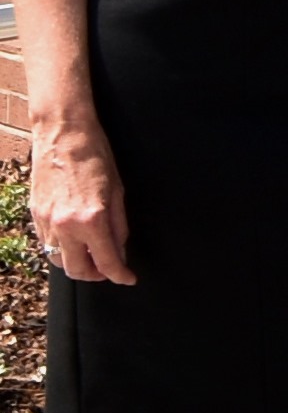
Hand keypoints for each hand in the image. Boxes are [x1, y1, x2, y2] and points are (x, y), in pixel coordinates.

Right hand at [28, 120, 130, 287]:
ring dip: (76, 263)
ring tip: (93, 255)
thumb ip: (119, 225)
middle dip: (96, 276)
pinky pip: (47, 244)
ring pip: (58, 260)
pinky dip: (62, 248)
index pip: (107, 262)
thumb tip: (120, 250)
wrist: (63, 134)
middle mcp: (65, 226)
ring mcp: (46, 222)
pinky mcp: (35, 215)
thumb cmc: (95, 156)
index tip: (128, 278)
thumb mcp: (118, 191)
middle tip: (110, 269)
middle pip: (77, 271)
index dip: (120, 275)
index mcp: (91, 220)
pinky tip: (75, 239)